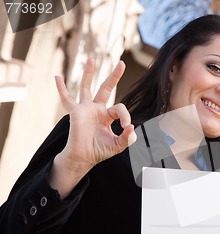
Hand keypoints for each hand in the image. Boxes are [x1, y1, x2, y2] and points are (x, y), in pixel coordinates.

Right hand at [54, 58, 136, 173]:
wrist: (83, 158)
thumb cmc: (100, 151)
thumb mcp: (118, 145)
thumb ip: (128, 138)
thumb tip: (132, 127)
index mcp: (108, 115)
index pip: (120, 108)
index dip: (126, 116)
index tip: (127, 127)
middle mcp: (97, 109)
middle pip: (106, 88)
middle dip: (114, 76)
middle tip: (122, 63)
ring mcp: (85, 109)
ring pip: (86, 87)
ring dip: (89, 73)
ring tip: (92, 59)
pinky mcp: (75, 113)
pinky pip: (67, 99)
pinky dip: (61, 88)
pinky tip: (57, 77)